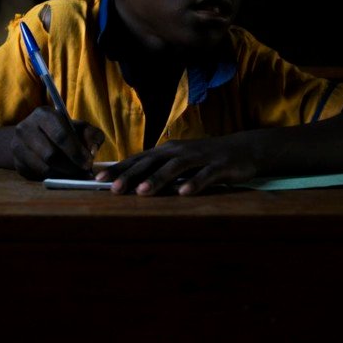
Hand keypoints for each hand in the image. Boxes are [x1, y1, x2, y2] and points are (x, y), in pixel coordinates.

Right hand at [11, 106, 104, 180]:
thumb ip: (92, 135)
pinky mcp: (17, 163)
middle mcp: (25, 128)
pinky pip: (38, 176)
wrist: (34, 136)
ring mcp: (17, 146)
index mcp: (43, 114)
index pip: (60, 135)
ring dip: (63, 174)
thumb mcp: (79, 127)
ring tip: (73, 172)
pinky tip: (61, 173)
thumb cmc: (62, 130)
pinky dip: (53, 177)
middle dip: (71, 166)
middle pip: (51, 155)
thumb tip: (92, 152)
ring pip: (44, 168)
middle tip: (83, 171)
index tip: (88, 163)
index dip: (76, 152)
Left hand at [96, 136, 256, 195]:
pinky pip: (205, 175)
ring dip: (158, 179)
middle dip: (132, 175)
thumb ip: (158, 170)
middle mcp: (180, 151)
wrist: (243, 149)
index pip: (139, 159)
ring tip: (143, 192)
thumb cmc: (205, 158)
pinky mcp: (219, 166)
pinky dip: (194, 183)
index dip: (119, 168)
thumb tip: (130, 182)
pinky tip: (183, 193)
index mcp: (167, 151)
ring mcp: (200, 157)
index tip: (98, 179)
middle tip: (114, 189)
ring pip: (175, 167)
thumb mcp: (179, 161)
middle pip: (152, 162)